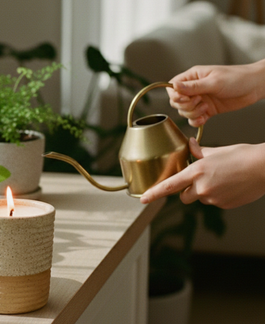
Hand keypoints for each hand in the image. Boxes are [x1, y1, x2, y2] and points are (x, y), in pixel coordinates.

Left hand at [140, 138, 264, 208]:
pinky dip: (218, 196)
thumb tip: (189, 145)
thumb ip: (198, 152)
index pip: (169, 186)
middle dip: (187, 191)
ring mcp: (213, 198)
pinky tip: (230, 185)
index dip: (154, 193)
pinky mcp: (224, 205)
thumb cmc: (242, 156)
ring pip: (200, 199)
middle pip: (183, 196)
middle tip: (201, 180)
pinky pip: (214, 202)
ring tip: (222, 179)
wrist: (264, 168)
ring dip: (204, 193)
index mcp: (196, 171)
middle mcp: (202, 187)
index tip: (143, 199)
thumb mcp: (216, 151)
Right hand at [166, 59, 264, 126]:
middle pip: (176, 102)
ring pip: (184, 112)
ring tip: (206, 108)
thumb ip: (193, 86)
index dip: (176, 96)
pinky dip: (196, 121)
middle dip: (186, 106)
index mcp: (193, 77)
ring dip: (193, 114)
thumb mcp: (214, 82)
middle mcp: (194, 89)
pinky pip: (194, 119)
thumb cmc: (237, 78)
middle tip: (199, 102)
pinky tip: (204, 119)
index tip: (186, 99)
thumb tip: (174, 86)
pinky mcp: (207, 110)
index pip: (173, 87)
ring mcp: (200, 100)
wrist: (254, 87)